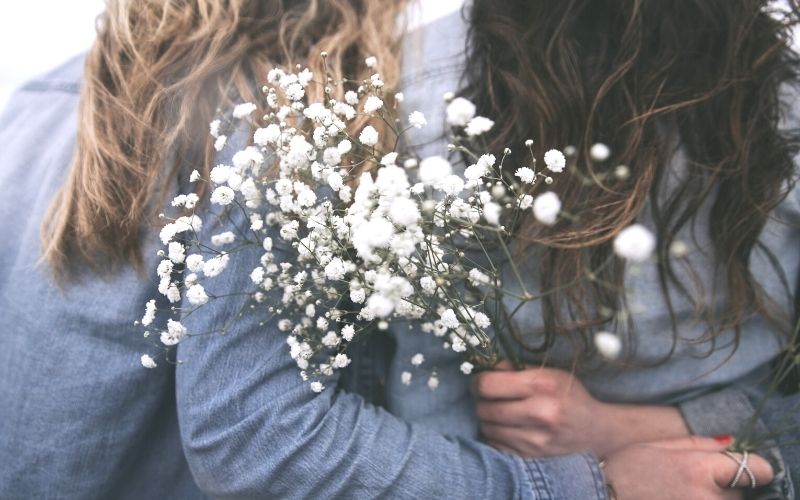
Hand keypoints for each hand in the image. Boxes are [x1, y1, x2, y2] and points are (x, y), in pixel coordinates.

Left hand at [472, 361, 689, 457]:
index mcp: (542, 386)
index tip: (481, 381)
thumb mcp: (550, 373)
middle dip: (481, 400)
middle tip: (489, 397)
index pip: (488, 385)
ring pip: (487, 428)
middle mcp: (539, 413)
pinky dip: (496, 436)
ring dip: (488, 418)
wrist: (596, 432)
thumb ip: (517, 369)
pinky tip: (508, 428)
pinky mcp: (532, 457)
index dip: (478, 381)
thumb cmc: (570, 396)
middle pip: (484, 408)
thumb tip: (488, 369)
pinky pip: (496, 445)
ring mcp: (535, 439)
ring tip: (500, 412)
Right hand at [603, 436, 773, 498]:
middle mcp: (709, 497)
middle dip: (724, 484)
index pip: (758, 470)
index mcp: (701, 469)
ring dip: (714, 498)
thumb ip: (700, 444)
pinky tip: (677, 499)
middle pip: (741, 491)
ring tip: (682, 492)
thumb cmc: (626, 470)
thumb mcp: (659, 446)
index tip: (738, 467)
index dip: (752, 467)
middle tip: (692, 480)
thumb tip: (730, 443)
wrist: (603, 498)